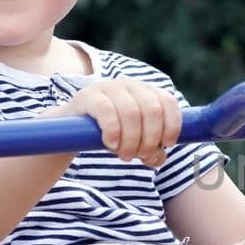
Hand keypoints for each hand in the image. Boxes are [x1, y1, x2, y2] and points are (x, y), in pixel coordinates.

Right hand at [41, 79, 181, 164]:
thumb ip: (152, 152)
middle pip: (152, 110)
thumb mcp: (135, 142)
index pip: (168, 102)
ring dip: (131, 140)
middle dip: (150, 139)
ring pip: (131, 113)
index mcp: (148, 92)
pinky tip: (111, 144)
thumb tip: (158, 158)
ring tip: (124, 156)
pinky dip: (113, 132)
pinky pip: (107, 111)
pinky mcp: (89, 96)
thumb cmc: (112, 133)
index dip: (172, 125)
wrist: (72, 128)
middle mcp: (131, 85)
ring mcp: (110, 87)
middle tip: (140, 156)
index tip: (166, 144)